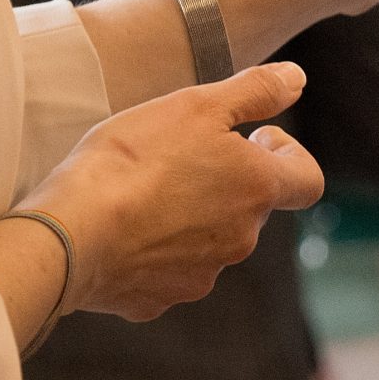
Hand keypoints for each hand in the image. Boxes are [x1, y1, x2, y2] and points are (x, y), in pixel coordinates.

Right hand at [32, 62, 324, 321]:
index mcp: (257, 190)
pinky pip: (166, 269)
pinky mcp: (158, 300)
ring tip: (144, 187)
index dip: (288, 155)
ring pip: (209, 239)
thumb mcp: (197, 105)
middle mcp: (239, 240)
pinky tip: (120, 226)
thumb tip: (297, 79)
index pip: (308, 180)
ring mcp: (199, 276)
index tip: (253, 138)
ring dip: (190, 213)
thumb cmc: (134, 160)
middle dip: (226, 179)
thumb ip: (255, 91)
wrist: (71, 233)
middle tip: (181, 152)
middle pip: (250, 207)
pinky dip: (153, 248)